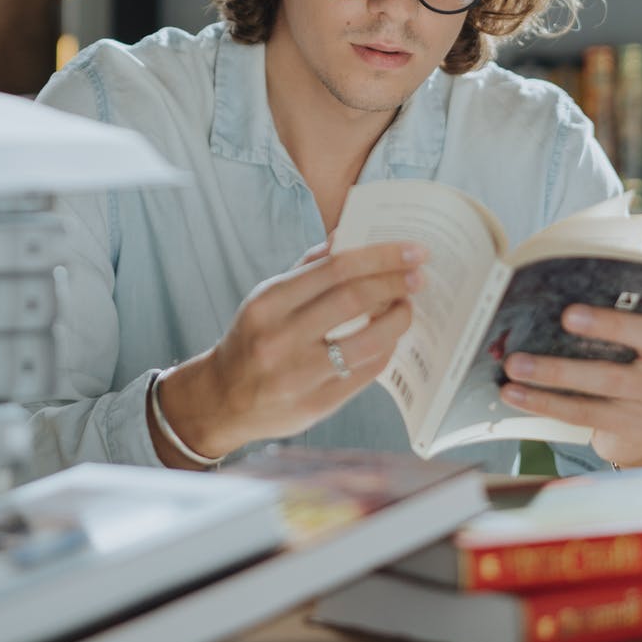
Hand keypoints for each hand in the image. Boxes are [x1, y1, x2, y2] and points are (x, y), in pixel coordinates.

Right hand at [151, 242, 425, 466]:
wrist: (223, 398)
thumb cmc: (253, 337)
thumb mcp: (267, 296)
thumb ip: (308, 267)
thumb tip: (351, 236)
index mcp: (269, 302)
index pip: (336, 268)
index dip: (380, 257)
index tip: (411, 250)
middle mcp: (281, 338)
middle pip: (353, 300)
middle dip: (395, 283)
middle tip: (418, 275)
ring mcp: (299, 375)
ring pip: (366, 342)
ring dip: (397, 320)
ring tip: (407, 306)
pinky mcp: (316, 405)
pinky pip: (365, 373)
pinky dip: (385, 350)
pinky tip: (391, 337)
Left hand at [500, 303, 641, 468]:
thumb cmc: (626, 366)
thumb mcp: (628, 341)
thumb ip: (610, 316)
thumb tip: (554, 300)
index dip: (613, 316)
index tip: (571, 311)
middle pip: (635, 345)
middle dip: (597, 330)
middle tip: (557, 322)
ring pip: (603, 381)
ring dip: (554, 371)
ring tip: (515, 365)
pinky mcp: (634, 427)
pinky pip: (584, 413)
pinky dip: (546, 402)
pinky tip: (515, 394)